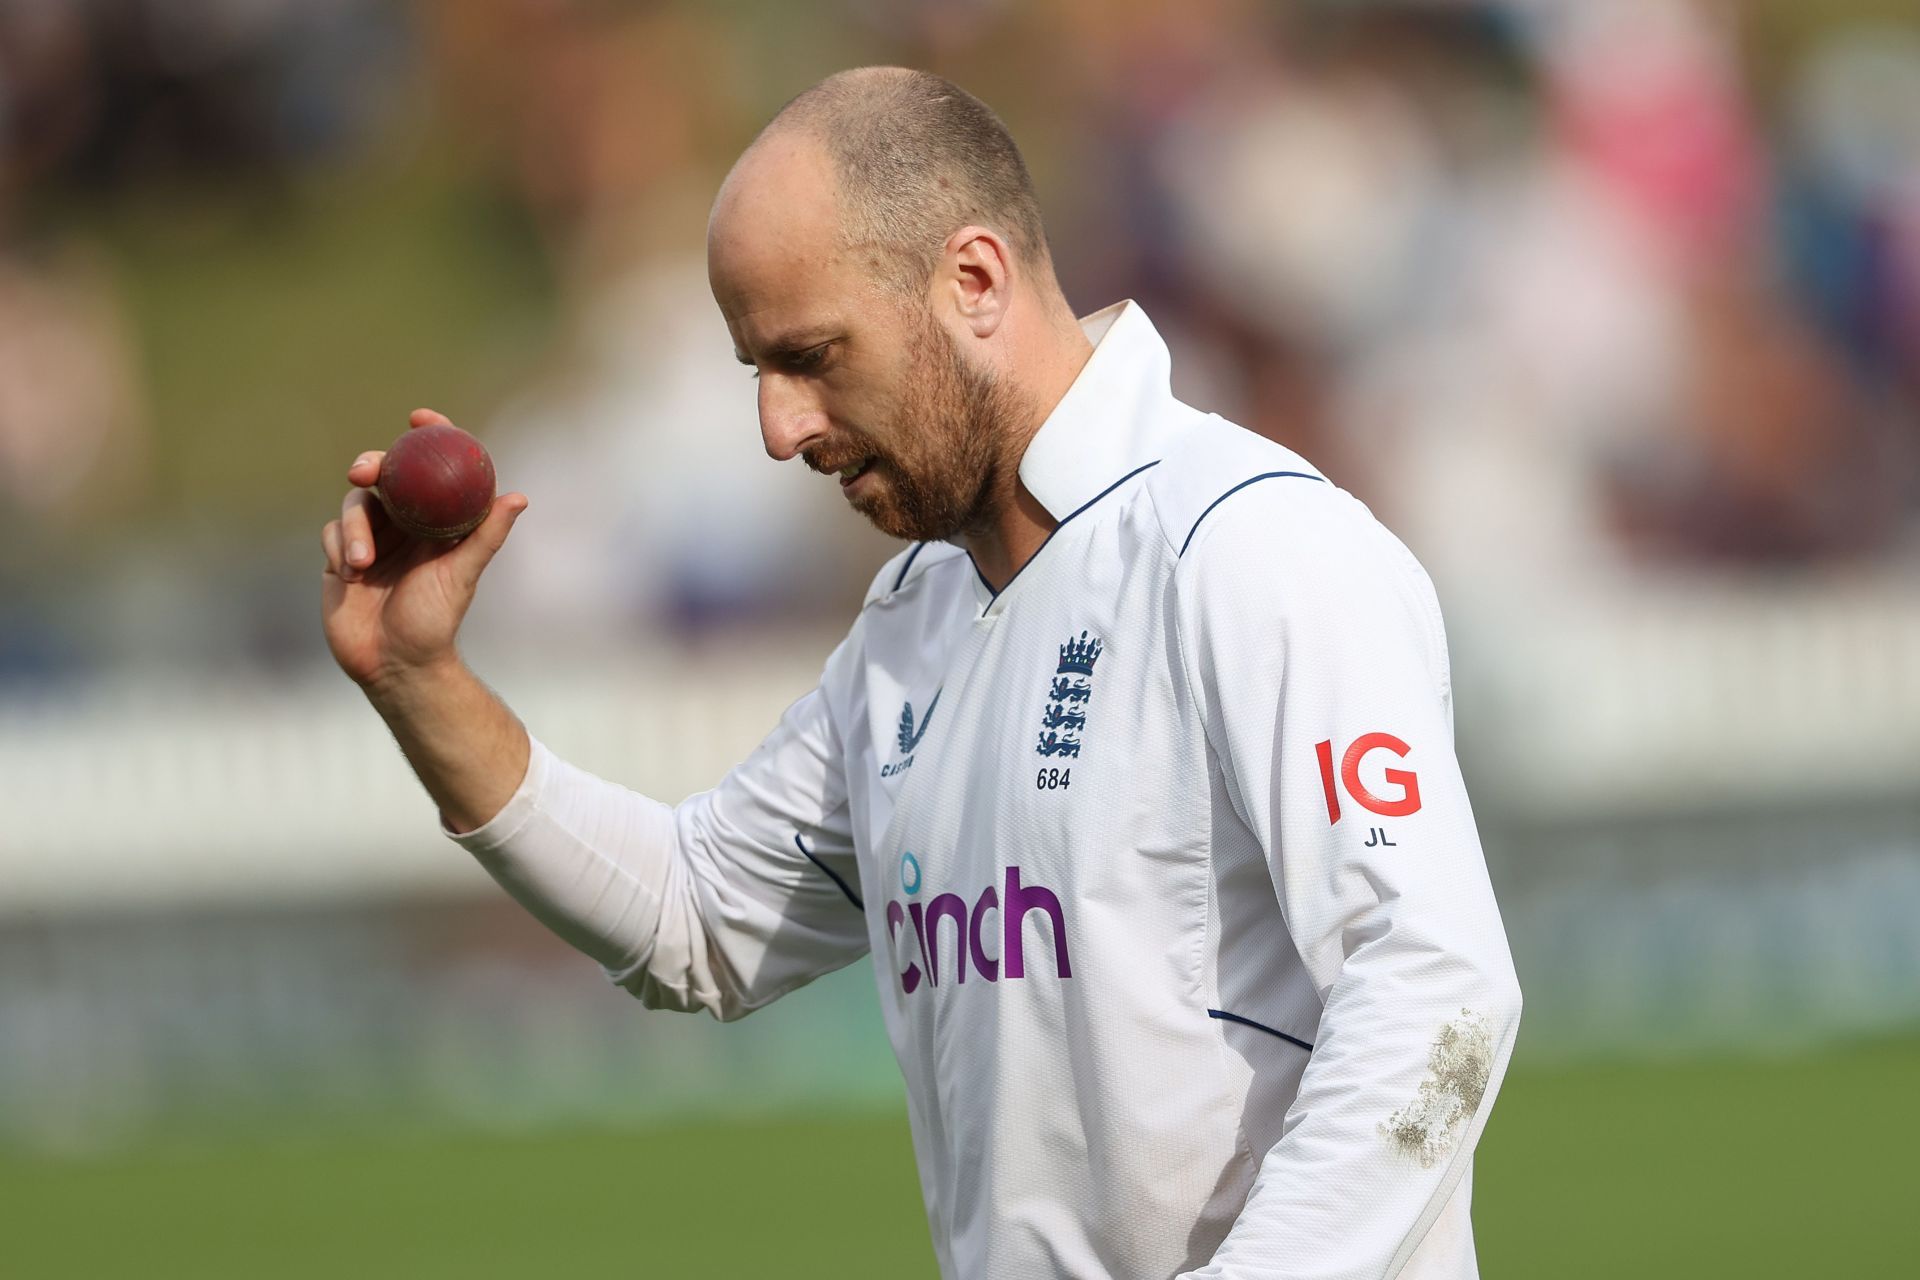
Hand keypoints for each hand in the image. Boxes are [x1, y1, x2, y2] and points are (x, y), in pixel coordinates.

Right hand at [321, 408, 527, 689]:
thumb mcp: (462, 575)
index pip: (433, 469)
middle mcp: (405, 524)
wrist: (394, 664)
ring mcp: (372, 538)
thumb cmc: (435, 623)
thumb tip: (519, 497)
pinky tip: (351, 576)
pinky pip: (333, 533)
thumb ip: (485, 536)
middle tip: (364, 471)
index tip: (419, 417)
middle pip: (384, 475)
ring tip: (363, 565)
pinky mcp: (342, 556)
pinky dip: (340, 547)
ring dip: (355, 528)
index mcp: (437, 523)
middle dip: (371, 465)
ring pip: (355, 504)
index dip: (428, 436)